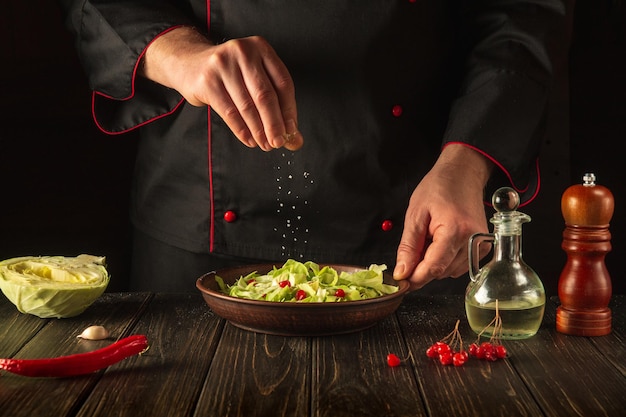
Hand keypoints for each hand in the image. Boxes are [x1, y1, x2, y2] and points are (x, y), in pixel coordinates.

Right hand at [140, 27, 302, 150]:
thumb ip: (277, 105)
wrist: (188, 63)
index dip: (289, 110)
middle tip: (279, 142)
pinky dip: (242, 130)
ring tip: (265, 144)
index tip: (292, 131)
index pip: (283, 83)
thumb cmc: (229, 74)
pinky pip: (229, 112)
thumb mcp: (253, 79)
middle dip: (274, 124)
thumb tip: (295, 139)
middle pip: (265, 95)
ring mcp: (223, 65)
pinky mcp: (207, 81)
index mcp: (261, 48)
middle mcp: (243, 52)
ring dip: (258, 130)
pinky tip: (249, 140)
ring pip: (247, 106)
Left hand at [393, 145, 491, 290]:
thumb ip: (408, 247)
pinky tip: (442, 241)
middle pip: (441, 271)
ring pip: (450, 271)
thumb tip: (402, 272)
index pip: (434, 267)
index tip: (401, 281)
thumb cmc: (438, 188)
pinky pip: (459, 265)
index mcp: (456, 230)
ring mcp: (482, 244)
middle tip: (415, 246)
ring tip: (431, 238)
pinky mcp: (484, 247)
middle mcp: (473, 240)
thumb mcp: (415, 214)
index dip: (415, 278)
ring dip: (435, 262)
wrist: (463, 174)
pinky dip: (446, 259)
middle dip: (423, 266)